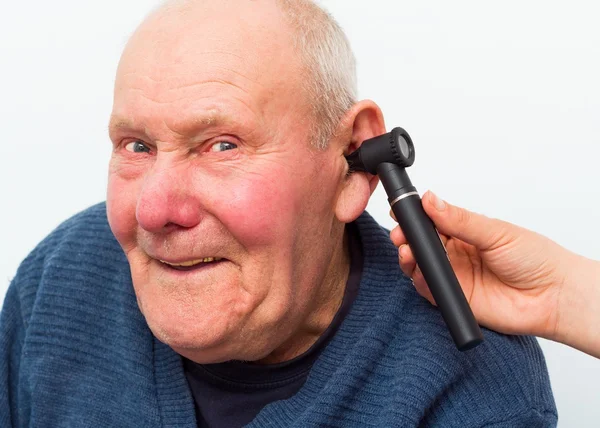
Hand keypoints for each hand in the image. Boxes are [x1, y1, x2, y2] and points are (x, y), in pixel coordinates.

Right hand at [390, 191, 573, 340]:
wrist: (554, 295)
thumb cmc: (535, 258)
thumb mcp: (494, 231)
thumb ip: (459, 219)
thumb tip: (431, 199)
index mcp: (465, 232)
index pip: (432, 221)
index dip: (415, 217)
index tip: (401, 211)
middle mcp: (456, 253)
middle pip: (421, 244)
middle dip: (406, 237)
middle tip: (401, 234)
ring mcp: (454, 276)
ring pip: (421, 266)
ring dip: (409, 258)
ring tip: (408, 252)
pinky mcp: (454, 298)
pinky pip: (430, 289)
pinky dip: (420, 281)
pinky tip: (420, 272)